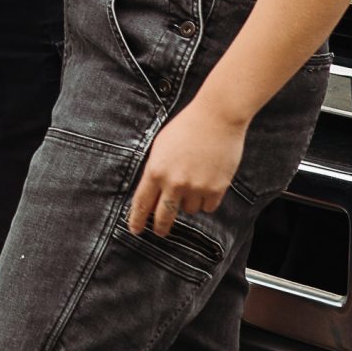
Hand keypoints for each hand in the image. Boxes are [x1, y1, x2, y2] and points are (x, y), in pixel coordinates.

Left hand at [128, 101, 246, 236]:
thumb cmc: (186, 127)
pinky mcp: (216, 189)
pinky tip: (207, 184)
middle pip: (164, 215)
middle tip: (160, 232)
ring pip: (189, 210)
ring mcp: (196, 187)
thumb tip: (155, 193)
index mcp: (156, 170)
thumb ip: (156, 170)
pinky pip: (208, 207)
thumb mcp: (161, 146)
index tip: (134, 230)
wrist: (216, 118)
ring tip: (193, 181)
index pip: (142, 202)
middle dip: (160, 226)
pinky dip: (206, 200)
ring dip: (188, 202)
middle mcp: (174, 183)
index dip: (137, 219)